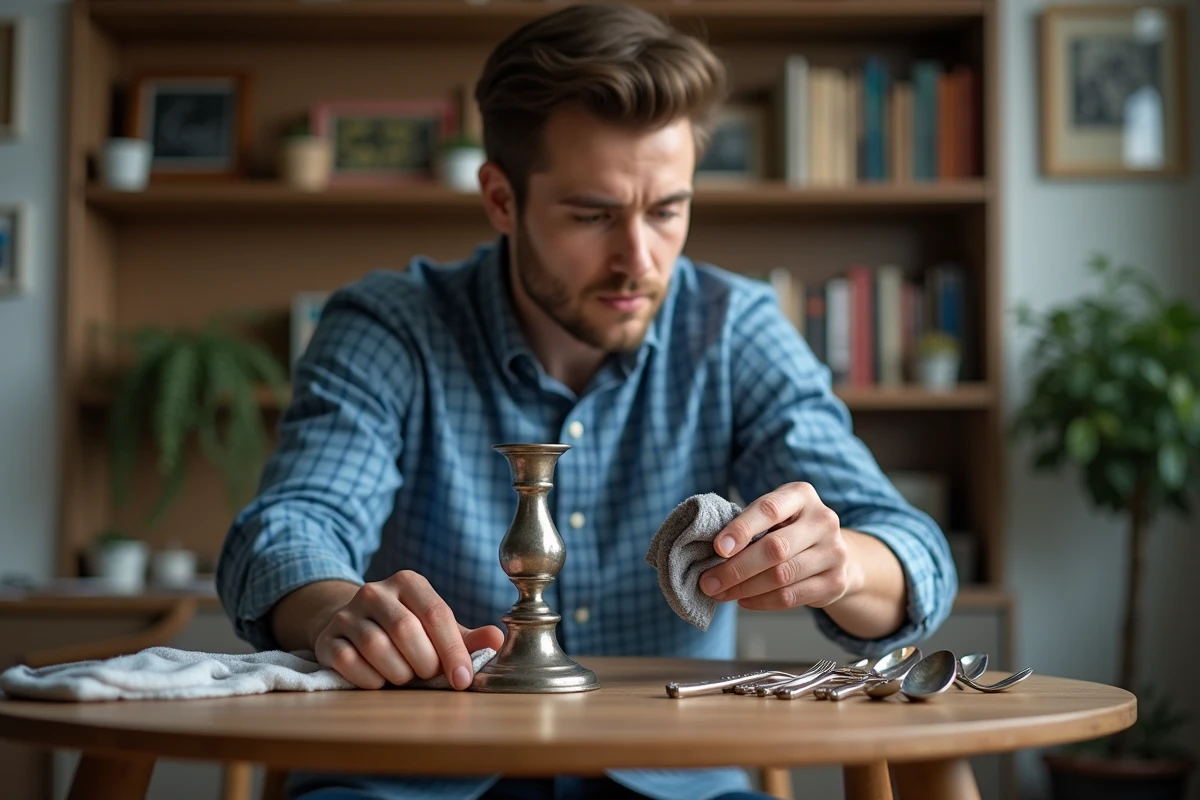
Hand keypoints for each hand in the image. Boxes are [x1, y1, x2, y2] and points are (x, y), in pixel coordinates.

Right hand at [313, 570, 504, 690]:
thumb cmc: (408, 632)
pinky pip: (349, 663)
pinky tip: (380, 680)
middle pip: (406, 631)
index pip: (437, 615)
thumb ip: (467, 638)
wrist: (355, 626)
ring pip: (376, 647)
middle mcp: (375, 591)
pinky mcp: (327, 637)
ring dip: (398, 673)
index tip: (463, 680)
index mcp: (409, 583)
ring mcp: (347, 613)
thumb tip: (497, 639)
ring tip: (405, 676)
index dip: (453, 651)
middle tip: (428, 676)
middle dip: (424, 663)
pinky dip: (370, 679)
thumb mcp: (438, 630)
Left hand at [699, 482, 855, 610]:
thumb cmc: (789, 530)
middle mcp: (823, 520)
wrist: (833, 553)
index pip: (769, 510)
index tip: (717, 548)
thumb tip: (713, 552)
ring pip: (781, 576)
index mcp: (801, 495)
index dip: (741, 529)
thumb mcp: (774, 515)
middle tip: (708, 582)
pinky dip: (761, 601)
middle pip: (775, 548)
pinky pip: (791, 597)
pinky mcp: (836, 582)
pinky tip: (743, 600)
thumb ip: (749, 525)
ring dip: (744, 588)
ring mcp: (834, 552)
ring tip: (720, 593)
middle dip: (736, 569)